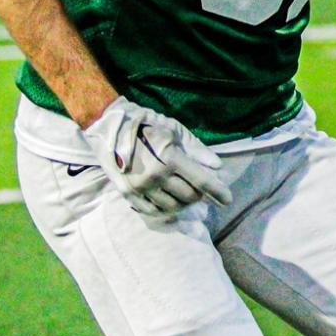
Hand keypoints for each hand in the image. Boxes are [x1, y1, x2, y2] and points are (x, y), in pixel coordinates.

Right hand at [82, 98, 232, 219]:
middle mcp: (155, 176)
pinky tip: (170, 201)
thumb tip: (217, 166)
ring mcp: (140, 188)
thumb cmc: (146, 123)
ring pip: (173, 207)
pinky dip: (166, 209)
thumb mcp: (174, 129)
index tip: (227, 199)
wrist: (108, 127)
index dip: (217, 191)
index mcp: (170, 158)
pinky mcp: (128, 194)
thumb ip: (196, 149)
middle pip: (189, 197)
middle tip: (200, 188)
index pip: (201, 181)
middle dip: (200, 195)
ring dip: (184, 203)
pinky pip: (153, 211)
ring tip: (185, 193)